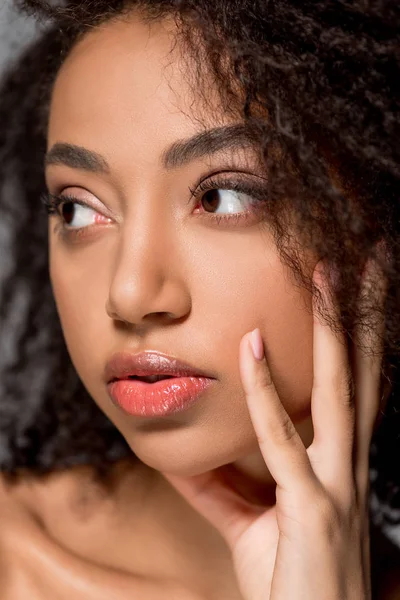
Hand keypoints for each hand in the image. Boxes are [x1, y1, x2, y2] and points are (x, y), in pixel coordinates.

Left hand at [162, 248, 387, 599]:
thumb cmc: (287, 583)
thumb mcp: (247, 525)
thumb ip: (218, 487)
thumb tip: (181, 456)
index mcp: (338, 464)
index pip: (354, 387)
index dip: (357, 339)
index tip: (354, 293)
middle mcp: (348, 463)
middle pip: (362, 372)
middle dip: (365, 313)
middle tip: (366, 257)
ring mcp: (336, 483)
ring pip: (339, 390)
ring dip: (332, 328)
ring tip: (326, 274)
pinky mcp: (310, 507)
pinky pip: (281, 439)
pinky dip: (265, 391)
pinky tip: (251, 347)